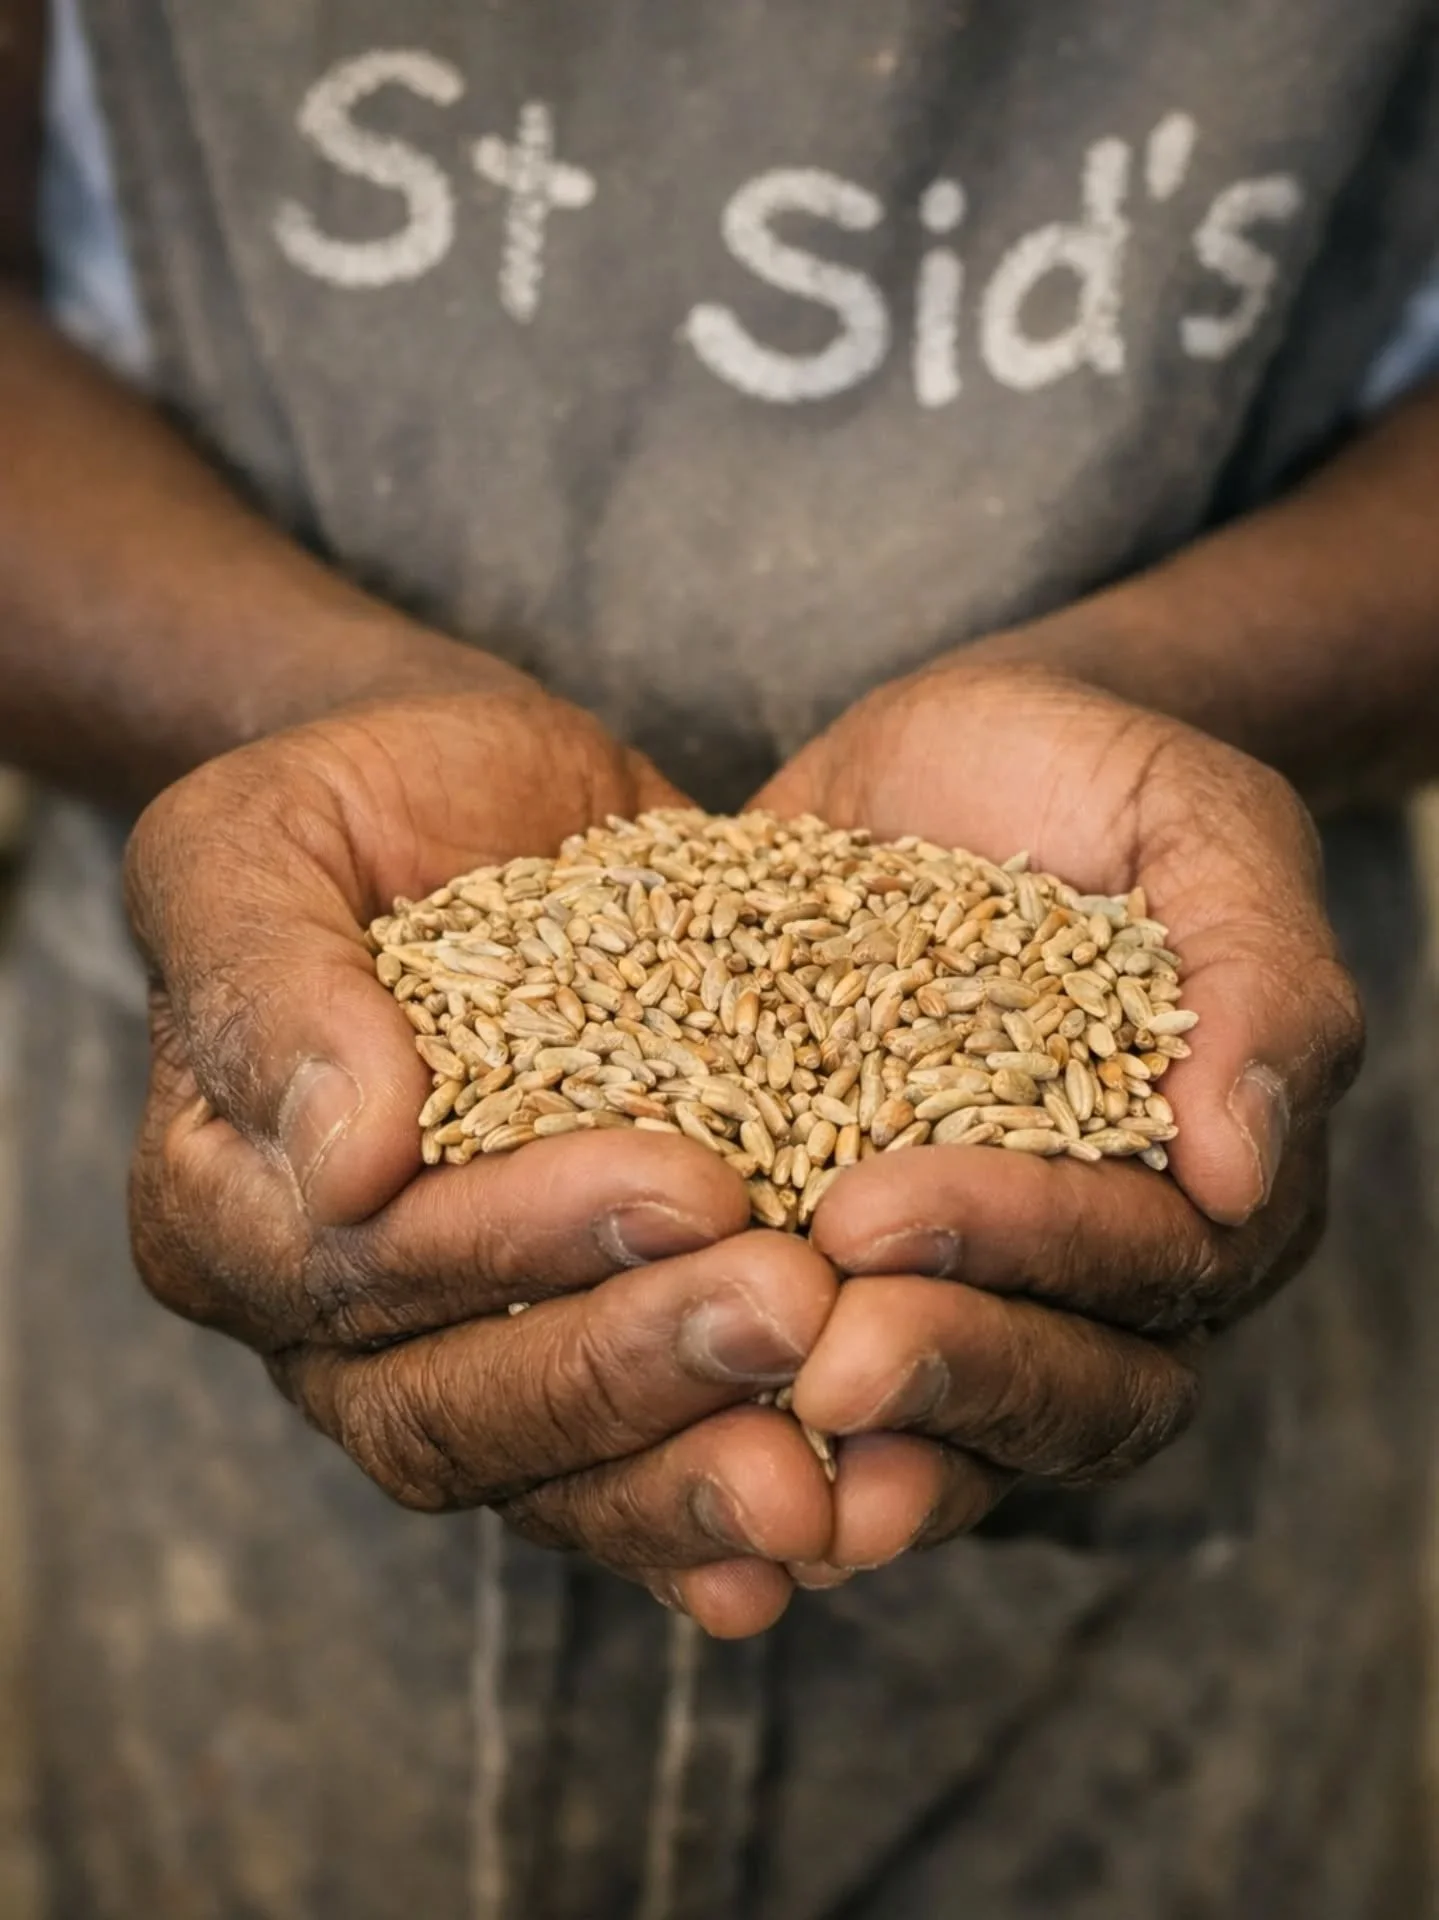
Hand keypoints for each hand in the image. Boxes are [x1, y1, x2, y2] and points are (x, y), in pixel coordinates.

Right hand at [126, 664, 836, 1635]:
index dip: (513, 1245)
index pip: (354, 1270)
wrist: (482, 807)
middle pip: (441, 1408)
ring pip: (534, 1480)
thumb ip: (270, 986)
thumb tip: (349, 1163)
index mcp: (224, 1200)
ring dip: (677, 1477)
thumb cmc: (362, 802)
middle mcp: (319, 1315)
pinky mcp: (567, 1351)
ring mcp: (444, 1355)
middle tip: (788, 1311)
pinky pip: (616, 1480)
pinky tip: (824, 1536)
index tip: (689, 1184)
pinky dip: (705, 1519)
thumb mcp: (261, 840)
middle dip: (621, 1368)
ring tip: (823, 1475)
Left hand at [750, 659, 1362, 1580]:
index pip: (1147, 1270)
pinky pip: (812, 1378)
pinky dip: (747, 1423)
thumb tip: (1240, 1173)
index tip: (874, 1213)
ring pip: (946, 1430)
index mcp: (1200, 1188)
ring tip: (741, 1444)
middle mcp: (1092, 1272)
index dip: (1021, 1251)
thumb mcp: (1202, 831)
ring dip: (846, 1448)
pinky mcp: (836, 1264)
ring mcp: (963, 1286)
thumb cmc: (1098, 782)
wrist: (948, 763)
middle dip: (939, 1379)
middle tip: (817, 1358)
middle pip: (1060, 1393)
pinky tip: (655, 1432)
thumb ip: (1260, 983)